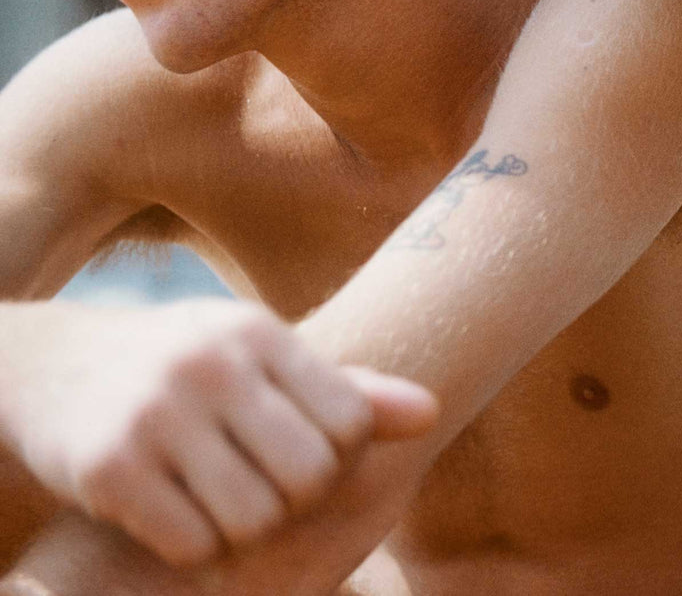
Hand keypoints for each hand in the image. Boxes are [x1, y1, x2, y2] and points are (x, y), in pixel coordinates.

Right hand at [0, 300, 436, 566]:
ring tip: (220, 498)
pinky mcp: (108, 468)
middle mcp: (211, 367)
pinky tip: (176, 513)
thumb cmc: (187, 365)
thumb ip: (349, 389)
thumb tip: (432, 412)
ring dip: (244, 528)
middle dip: (296, 498)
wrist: (51, 363)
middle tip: (263, 485)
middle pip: (309, 478)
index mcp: (260, 334)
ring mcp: (156, 416)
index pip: (351, 424)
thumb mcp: (263, 356)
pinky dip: (194, 545)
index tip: (303, 452)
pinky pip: (192, 544)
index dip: (339, 457)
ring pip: (254, 519)